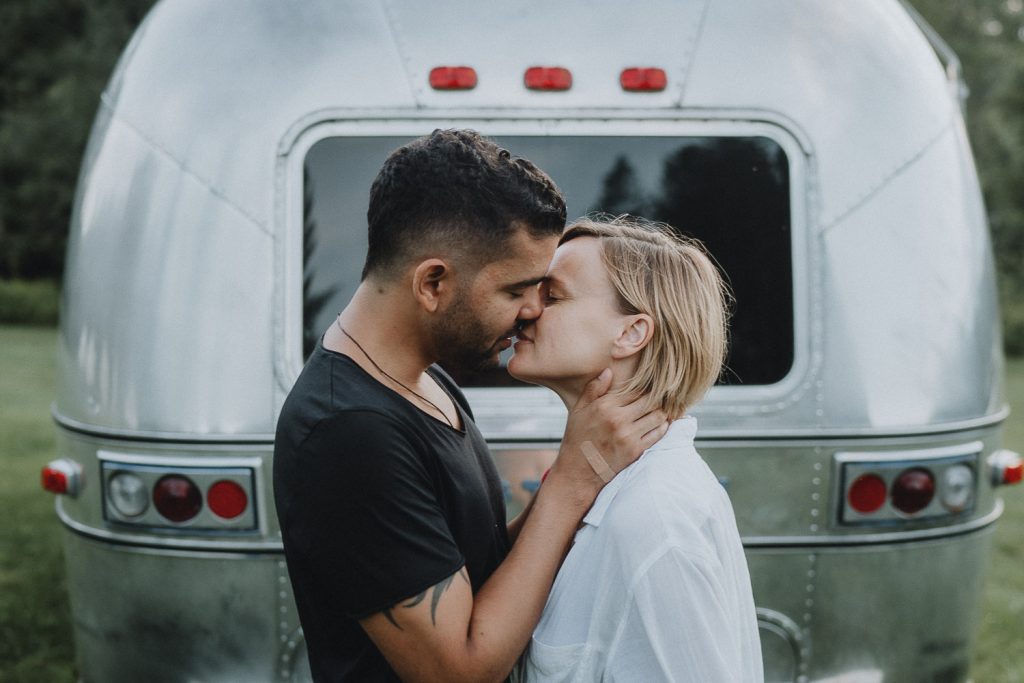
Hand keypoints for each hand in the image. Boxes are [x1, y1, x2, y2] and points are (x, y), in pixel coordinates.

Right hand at [549, 369, 668, 503]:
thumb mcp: (579, 410)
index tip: (649, 388)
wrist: (577, 472)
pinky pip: (658, 434)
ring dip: (662, 412)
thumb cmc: (577, 438)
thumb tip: (608, 371)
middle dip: (656, 398)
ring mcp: (628, 436)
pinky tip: (661, 424)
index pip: (635, 389)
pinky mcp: (636, 450)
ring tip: (661, 410)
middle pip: (650, 400)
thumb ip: (594, 389)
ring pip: (657, 416)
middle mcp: (618, 419)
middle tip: (661, 397)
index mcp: (604, 406)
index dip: (644, 388)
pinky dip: (663, 427)